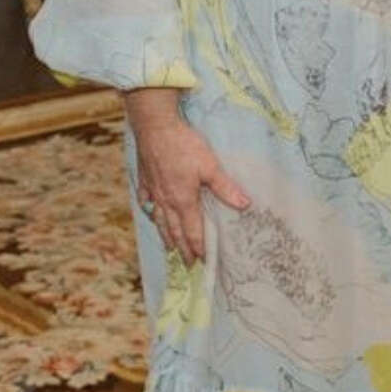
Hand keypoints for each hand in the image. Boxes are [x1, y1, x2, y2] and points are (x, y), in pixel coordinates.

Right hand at [125, 89, 249, 265]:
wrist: (155, 127)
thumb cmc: (183, 145)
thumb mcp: (210, 165)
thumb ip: (225, 188)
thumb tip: (245, 205)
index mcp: (183, 200)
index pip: (192, 231)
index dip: (198, 247)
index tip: (202, 261)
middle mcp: (166, 201)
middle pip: (175, 231)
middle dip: (182, 249)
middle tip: (188, 264)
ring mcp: (153, 191)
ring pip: (159, 220)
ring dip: (166, 236)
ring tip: (170, 248)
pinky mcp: (145, 179)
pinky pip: (146, 201)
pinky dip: (150, 211)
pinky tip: (151, 212)